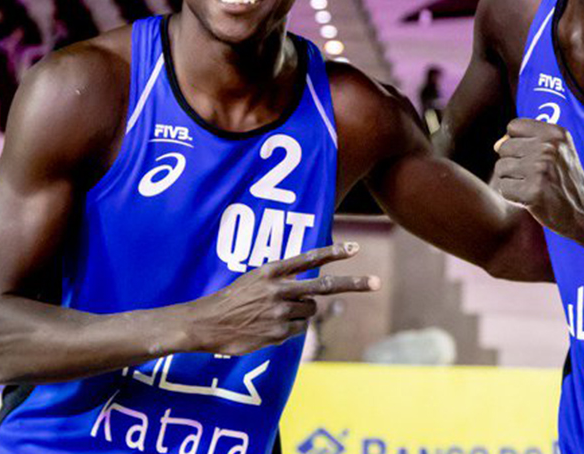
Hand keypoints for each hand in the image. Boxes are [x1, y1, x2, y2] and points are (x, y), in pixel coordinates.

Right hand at [185, 242, 378, 355]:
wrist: (206, 323)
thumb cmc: (231, 300)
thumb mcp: (253, 280)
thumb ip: (281, 281)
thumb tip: (310, 293)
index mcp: (271, 271)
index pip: (308, 258)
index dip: (333, 253)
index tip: (355, 249)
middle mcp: (279, 289)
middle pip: (325, 286)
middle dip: (354, 284)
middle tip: (377, 282)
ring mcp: (280, 311)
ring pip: (309, 310)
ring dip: (301, 312)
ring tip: (275, 313)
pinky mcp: (278, 332)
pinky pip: (298, 330)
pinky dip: (289, 329)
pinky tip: (268, 327)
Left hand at [492, 118, 583, 238]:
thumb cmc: (562, 178)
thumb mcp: (555, 149)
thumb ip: (525, 140)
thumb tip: (497, 144)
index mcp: (555, 133)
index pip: (513, 126)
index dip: (517, 142)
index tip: (533, 155)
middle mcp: (549, 148)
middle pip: (504, 147)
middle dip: (513, 162)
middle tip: (535, 174)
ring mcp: (541, 170)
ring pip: (501, 167)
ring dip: (512, 179)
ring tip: (532, 185)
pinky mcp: (533, 192)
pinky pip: (503, 188)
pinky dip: (512, 195)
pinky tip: (530, 197)